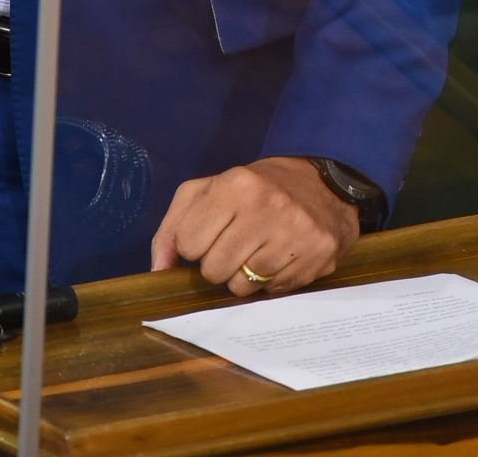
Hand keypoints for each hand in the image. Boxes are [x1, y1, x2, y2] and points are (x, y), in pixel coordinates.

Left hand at [150, 157, 358, 296]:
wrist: (320, 185)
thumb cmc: (255, 188)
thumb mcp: (209, 190)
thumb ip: (174, 225)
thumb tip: (157, 270)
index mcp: (235, 185)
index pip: (189, 242)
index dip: (193, 244)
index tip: (207, 234)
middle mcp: (266, 208)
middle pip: (213, 270)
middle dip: (216, 264)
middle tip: (231, 246)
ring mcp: (294, 234)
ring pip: (241, 288)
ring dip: (241, 277)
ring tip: (254, 252)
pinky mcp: (316, 257)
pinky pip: (272, 292)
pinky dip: (269, 282)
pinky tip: (277, 258)